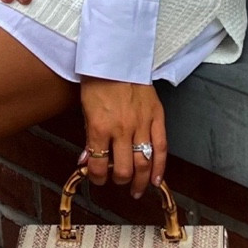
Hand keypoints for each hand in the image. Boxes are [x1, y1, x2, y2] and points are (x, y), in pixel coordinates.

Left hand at [79, 77, 166, 200]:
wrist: (116, 58)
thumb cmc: (98, 82)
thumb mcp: (86, 111)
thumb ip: (88, 138)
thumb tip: (86, 162)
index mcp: (100, 127)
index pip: (99, 164)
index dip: (97, 177)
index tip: (97, 179)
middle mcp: (121, 129)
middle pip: (124, 169)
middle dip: (119, 180)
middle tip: (117, 181)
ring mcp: (141, 124)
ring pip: (144, 162)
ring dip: (140, 181)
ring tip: (137, 189)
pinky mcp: (157, 117)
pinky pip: (161, 147)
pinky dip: (159, 167)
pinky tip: (156, 179)